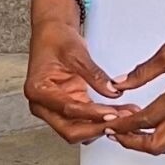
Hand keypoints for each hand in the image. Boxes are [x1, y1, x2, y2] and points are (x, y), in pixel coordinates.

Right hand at [24, 19, 140, 144]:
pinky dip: (102, 120)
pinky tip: (121, 114)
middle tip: (122, 122)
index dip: (91, 114)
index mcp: (38, 90)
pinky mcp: (69, 108)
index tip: (111, 114)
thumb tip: (112, 91)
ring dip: (102, 127)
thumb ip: (94, 74)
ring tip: (126, 117)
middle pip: (70, 130)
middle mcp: (43, 105)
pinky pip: (86, 121)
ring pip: (80, 130)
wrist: (52, 34)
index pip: (67, 109)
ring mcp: (55, 109)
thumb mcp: (76, 53)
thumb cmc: (56, 40)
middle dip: (97, 128)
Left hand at [105, 14, 164, 154]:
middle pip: (157, 145)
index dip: (123, 125)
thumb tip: (121, 83)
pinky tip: (146, 120)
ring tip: (127, 127)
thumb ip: (142, 72)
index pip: (145, 121)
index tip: (109, 124)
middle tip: (115, 133)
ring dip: (145, 140)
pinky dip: (157, 132)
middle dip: (132, 143)